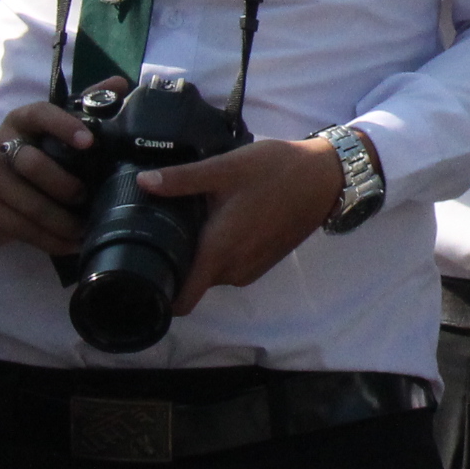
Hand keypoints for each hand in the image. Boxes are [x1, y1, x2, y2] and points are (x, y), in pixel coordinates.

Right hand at [0, 99, 104, 251]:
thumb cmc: (29, 153)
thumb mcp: (52, 128)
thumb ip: (85, 106)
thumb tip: (121, 84)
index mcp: (22, 121)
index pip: (40, 114)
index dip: (63, 126)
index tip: (88, 142)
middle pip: (31, 164)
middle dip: (64, 185)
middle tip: (88, 198)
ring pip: (27, 203)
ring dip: (61, 221)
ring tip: (87, 230)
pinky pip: (19, 228)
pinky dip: (49, 239)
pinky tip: (70, 244)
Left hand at [138, 136, 346, 314]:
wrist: (326, 177)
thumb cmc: (276, 171)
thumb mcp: (225, 168)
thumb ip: (182, 179)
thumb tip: (143, 182)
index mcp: (219, 252)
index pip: (182, 300)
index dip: (158, 295)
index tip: (143, 274)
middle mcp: (234, 270)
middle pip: (192, 282)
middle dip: (179, 261)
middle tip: (171, 226)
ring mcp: (251, 268)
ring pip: (212, 273)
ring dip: (203, 255)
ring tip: (200, 219)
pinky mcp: (264, 261)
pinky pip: (231, 266)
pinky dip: (223, 251)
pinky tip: (225, 220)